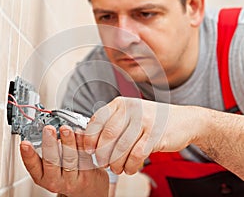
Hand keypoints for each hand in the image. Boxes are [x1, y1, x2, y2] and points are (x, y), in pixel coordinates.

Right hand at [20, 125, 108, 196]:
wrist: (89, 188)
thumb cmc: (67, 174)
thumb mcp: (52, 168)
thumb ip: (48, 152)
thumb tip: (46, 130)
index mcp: (44, 177)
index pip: (33, 167)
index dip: (28, 156)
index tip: (25, 143)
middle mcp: (57, 180)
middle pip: (52, 162)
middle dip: (49, 144)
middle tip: (48, 130)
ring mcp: (73, 179)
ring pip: (70, 159)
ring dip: (67, 142)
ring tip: (65, 130)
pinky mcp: (87, 175)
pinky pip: (84, 157)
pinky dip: (82, 144)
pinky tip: (80, 134)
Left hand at [83, 97, 201, 174]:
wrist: (183, 120)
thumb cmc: (151, 120)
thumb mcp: (130, 115)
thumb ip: (112, 123)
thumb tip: (91, 142)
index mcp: (121, 103)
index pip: (98, 120)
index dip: (89, 137)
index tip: (89, 150)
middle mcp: (131, 109)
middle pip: (108, 135)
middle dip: (102, 154)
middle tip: (102, 163)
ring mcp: (145, 121)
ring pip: (122, 147)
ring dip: (116, 162)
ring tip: (116, 168)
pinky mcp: (156, 134)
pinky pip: (136, 155)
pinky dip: (130, 165)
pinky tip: (129, 169)